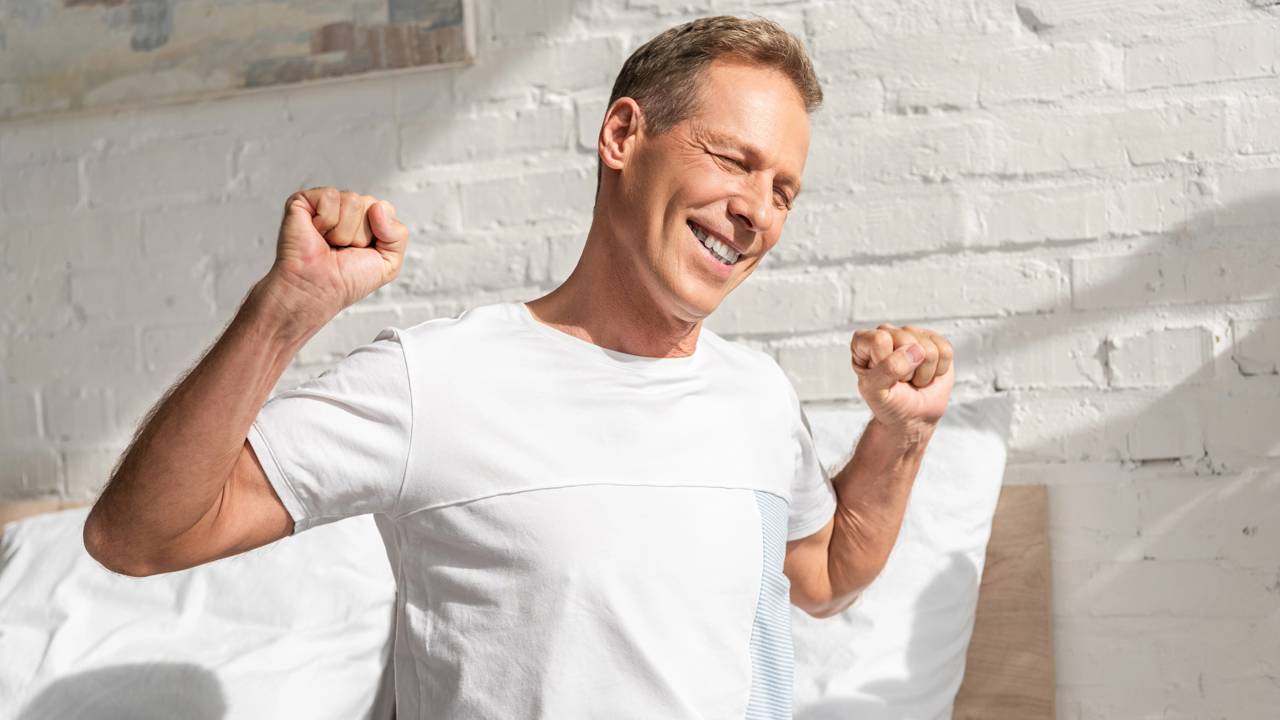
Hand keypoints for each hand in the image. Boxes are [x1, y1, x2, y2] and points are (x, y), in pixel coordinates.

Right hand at [260, 186, 408, 327]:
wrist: (316, 290)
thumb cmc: (346, 280)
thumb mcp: (389, 263)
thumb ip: (398, 235)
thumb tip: (379, 206)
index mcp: (366, 220)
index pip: (385, 208)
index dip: (378, 234)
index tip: (361, 251)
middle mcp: (347, 209)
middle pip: (370, 204)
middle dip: (360, 235)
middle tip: (341, 250)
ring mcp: (326, 203)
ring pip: (353, 201)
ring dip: (343, 232)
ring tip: (329, 244)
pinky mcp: (304, 200)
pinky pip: (330, 196)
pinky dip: (326, 221)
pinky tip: (316, 233)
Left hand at [851, 323, 954, 440]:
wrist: (912, 416)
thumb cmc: (889, 403)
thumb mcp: (876, 391)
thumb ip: (887, 369)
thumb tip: (915, 350)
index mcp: (864, 342)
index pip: (879, 339)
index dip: (886, 363)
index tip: (884, 377)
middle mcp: (888, 332)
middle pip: (907, 340)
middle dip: (908, 370)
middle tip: (901, 381)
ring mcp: (913, 334)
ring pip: (928, 348)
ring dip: (923, 373)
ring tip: (913, 379)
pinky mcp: (935, 341)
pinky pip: (945, 350)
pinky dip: (939, 370)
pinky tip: (928, 374)